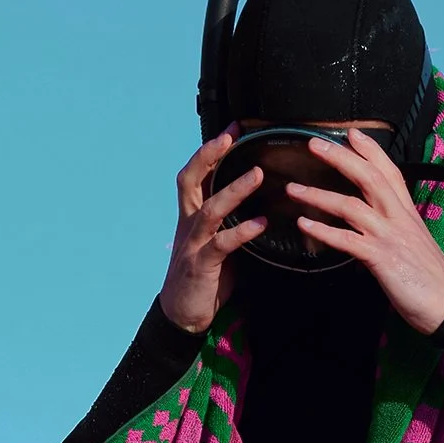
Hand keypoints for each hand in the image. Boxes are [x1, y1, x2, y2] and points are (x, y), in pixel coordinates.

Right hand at [158, 130, 264, 334]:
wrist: (182, 313)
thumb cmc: (204, 275)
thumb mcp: (216, 241)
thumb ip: (229, 220)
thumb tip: (259, 202)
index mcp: (191, 214)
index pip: (196, 173)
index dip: (210, 150)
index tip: (232, 129)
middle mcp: (189, 223)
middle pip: (191, 180)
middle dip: (209, 155)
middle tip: (230, 137)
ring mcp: (194, 243)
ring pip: (210, 209)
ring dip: (233, 190)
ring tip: (257, 175)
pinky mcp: (202, 265)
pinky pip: (221, 244)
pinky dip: (241, 231)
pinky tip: (260, 223)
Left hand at [287, 129, 443, 332]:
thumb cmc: (431, 279)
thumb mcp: (414, 246)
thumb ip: (392, 234)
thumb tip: (369, 239)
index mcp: (407, 213)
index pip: (390, 172)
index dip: (371, 150)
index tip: (352, 133)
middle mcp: (398, 218)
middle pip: (368, 177)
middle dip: (339, 157)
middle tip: (312, 144)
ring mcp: (389, 236)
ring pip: (351, 205)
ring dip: (319, 196)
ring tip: (294, 190)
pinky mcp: (381, 258)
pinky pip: (346, 240)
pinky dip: (323, 231)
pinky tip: (305, 225)